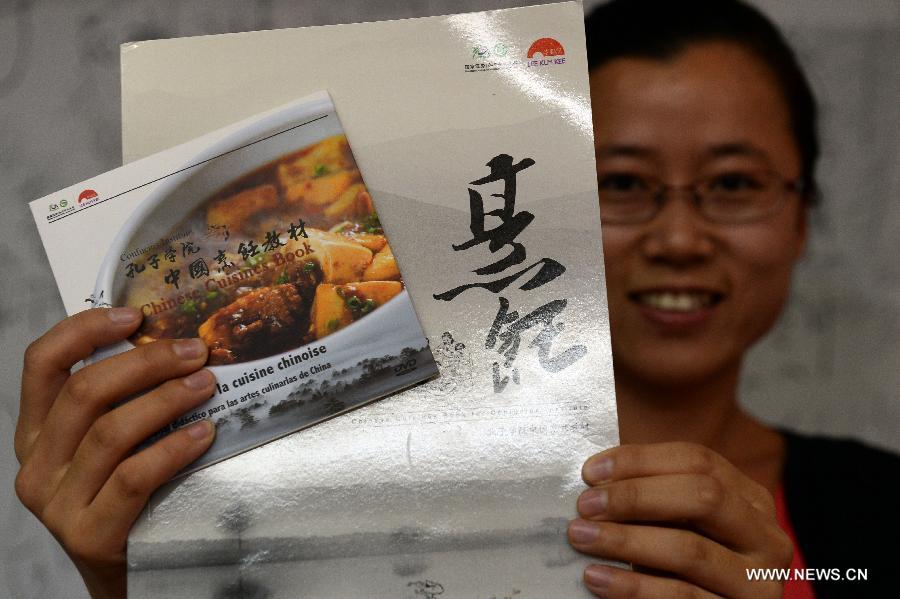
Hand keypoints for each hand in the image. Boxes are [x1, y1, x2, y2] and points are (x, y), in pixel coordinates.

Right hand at [14, 308, 216, 598]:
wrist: (129, 575)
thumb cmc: (128, 499)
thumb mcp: (112, 445)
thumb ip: (123, 402)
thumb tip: (176, 345)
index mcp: (37, 432)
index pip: (42, 363)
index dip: (85, 330)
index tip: (136, 316)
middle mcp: (36, 464)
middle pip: (85, 391)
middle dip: (146, 362)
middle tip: (194, 350)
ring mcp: (57, 503)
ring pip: (111, 432)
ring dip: (166, 399)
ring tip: (207, 383)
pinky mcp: (89, 534)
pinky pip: (134, 477)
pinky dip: (174, 448)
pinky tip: (204, 432)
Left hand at [567, 442, 791, 597]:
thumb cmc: (680, 567)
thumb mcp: (676, 524)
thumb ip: (652, 498)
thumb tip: (595, 475)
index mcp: (750, 500)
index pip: (698, 460)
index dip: (640, 460)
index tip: (591, 472)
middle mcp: (766, 538)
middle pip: (703, 496)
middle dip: (636, 496)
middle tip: (586, 505)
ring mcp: (759, 582)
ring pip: (690, 550)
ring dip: (625, 541)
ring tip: (581, 537)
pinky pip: (681, 597)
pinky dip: (632, 586)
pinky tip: (597, 577)